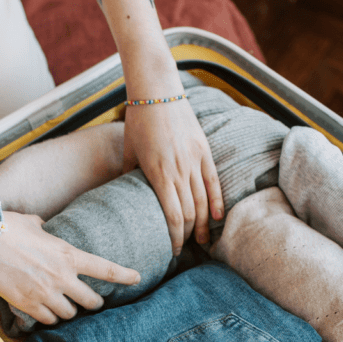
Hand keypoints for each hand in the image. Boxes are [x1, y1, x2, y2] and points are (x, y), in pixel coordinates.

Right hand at [0, 211, 140, 324]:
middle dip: (94, 303)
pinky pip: (48, 320)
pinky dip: (49, 318)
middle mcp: (62, 276)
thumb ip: (46, 230)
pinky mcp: (27, 305)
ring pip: (69, 314)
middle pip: (91, 301)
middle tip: (93, 303)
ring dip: (68, 311)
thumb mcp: (34, 224)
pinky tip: (45, 312)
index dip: (124, 275)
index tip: (137, 278)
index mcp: (68, 254)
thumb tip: (43, 226)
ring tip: (63, 306)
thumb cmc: (7, 226)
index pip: (105, 269)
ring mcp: (45, 293)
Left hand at [123, 100, 223, 253]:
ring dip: (203, 224)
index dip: (175, 237)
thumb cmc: (138, 120)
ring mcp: (194, 160)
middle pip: (190, 213)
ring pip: (203, 201)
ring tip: (202, 240)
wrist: (158, 91)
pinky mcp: (204, 150)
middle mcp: (179, 170)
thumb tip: (124, 196)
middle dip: (188, 235)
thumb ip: (128, 175)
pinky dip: (217, 201)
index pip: (172, 216)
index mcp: (158, 173)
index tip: (173, 250)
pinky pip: (214, 181)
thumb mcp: (129, 150)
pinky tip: (217, 217)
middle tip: (186, 248)